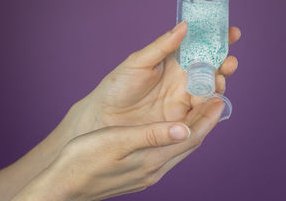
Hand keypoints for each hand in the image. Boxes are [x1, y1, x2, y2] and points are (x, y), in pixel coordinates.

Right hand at [12, 97, 224, 200]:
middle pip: (190, 143)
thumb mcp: (117, 142)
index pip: (191, 138)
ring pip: (180, 148)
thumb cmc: (84, 160)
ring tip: (199, 111)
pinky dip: (177, 137)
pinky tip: (173, 129)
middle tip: (216, 100)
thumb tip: (184, 129)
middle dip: (205, 122)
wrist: (64, 184)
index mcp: (153, 159)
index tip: (221, 100)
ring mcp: (148, 173)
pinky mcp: (140, 173)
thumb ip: (152, 135)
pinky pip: (168, 152)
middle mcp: (156, 169)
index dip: (208, 119)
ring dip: (192, 129)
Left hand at [67, 21, 240, 136]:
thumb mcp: (138, 62)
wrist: (104, 117)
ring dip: (221, 82)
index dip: (217, 40)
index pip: (201, 48)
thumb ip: (162, 46)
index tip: (232, 32)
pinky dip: (214, 106)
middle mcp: (183, 80)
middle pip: (211, 69)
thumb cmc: (117, 86)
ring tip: (220, 78)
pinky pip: (203, 112)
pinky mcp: (182, 119)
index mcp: (173, 62)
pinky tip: (217, 99)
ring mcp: (184, 99)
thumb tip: (184, 26)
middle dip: (225, 63)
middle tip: (229, 61)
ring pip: (211, 89)